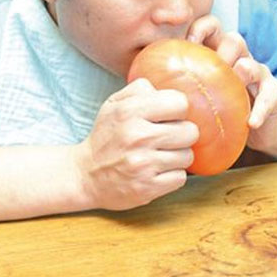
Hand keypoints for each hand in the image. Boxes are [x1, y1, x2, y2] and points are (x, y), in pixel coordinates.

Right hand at [75, 78, 198, 210]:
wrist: (86, 175)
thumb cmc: (107, 136)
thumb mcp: (114, 103)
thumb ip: (141, 88)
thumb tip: (167, 90)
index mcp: (130, 111)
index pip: (179, 103)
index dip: (177, 109)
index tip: (169, 116)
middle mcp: (138, 137)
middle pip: (190, 131)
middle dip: (182, 134)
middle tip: (167, 137)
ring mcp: (143, 164)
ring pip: (187, 156)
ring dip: (177, 156)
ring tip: (160, 155)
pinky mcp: (147, 188)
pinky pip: (180, 178)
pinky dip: (172, 175)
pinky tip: (158, 171)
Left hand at [186, 16, 276, 153]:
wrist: (257, 131)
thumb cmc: (220, 110)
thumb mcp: (200, 94)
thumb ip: (178, 85)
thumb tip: (140, 85)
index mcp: (220, 52)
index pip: (212, 26)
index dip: (201, 28)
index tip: (188, 43)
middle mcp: (241, 58)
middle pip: (235, 39)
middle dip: (222, 51)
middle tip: (211, 70)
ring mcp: (259, 74)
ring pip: (252, 64)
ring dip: (241, 73)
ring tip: (231, 88)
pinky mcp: (273, 94)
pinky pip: (269, 95)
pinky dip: (259, 109)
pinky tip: (250, 122)